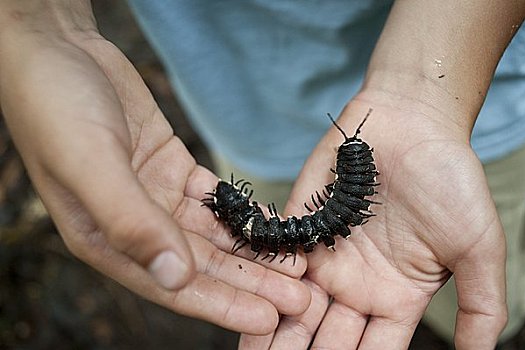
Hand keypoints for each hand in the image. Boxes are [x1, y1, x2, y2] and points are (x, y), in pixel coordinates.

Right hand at [0, 6, 308, 334]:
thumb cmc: (57, 108)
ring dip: (253, 252)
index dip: (221, 304)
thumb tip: (174, 277)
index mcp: (105, 240)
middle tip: (300, 299)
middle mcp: (135, 225)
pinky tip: (272, 224)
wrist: (61, 51)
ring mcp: (156, 197)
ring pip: (214, 235)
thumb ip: (130, 221)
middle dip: (251, 283)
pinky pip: (214, 199)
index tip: (267, 318)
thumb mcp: (89, 163)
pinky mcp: (172, 169)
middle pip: (202, 265)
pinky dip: (242, 213)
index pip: (171, 285)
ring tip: (296, 267)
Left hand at [240, 96, 506, 348]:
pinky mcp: (300, 225)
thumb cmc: (449, 180)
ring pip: (294, 306)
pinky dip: (260, 281)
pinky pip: (276, 259)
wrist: (410, 123)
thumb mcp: (476, 247)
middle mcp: (356, 284)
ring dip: (272, 330)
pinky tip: (241, 303)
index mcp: (396, 297)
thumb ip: (480, 306)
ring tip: (250, 349)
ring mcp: (324, 255)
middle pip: (325, 336)